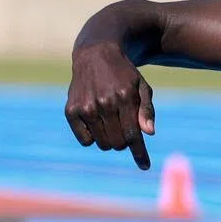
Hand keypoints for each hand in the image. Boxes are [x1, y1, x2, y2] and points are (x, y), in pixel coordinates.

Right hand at [65, 42, 155, 169]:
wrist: (95, 55)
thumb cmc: (124, 75)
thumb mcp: (142, 87)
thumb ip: (146, 110)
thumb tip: (149, 133)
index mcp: (125, 97)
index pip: (133, 135)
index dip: (140, 153)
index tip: (145, 166)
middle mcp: (104, 102)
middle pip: (118, 143)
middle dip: (125, 142)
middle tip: (124, 128)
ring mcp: (86, 107)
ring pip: (102, 144)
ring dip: (110, 140)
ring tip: (111, 123)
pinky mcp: (71, 110)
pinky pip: (85, 140)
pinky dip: (92, 137)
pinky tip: (96, 122)